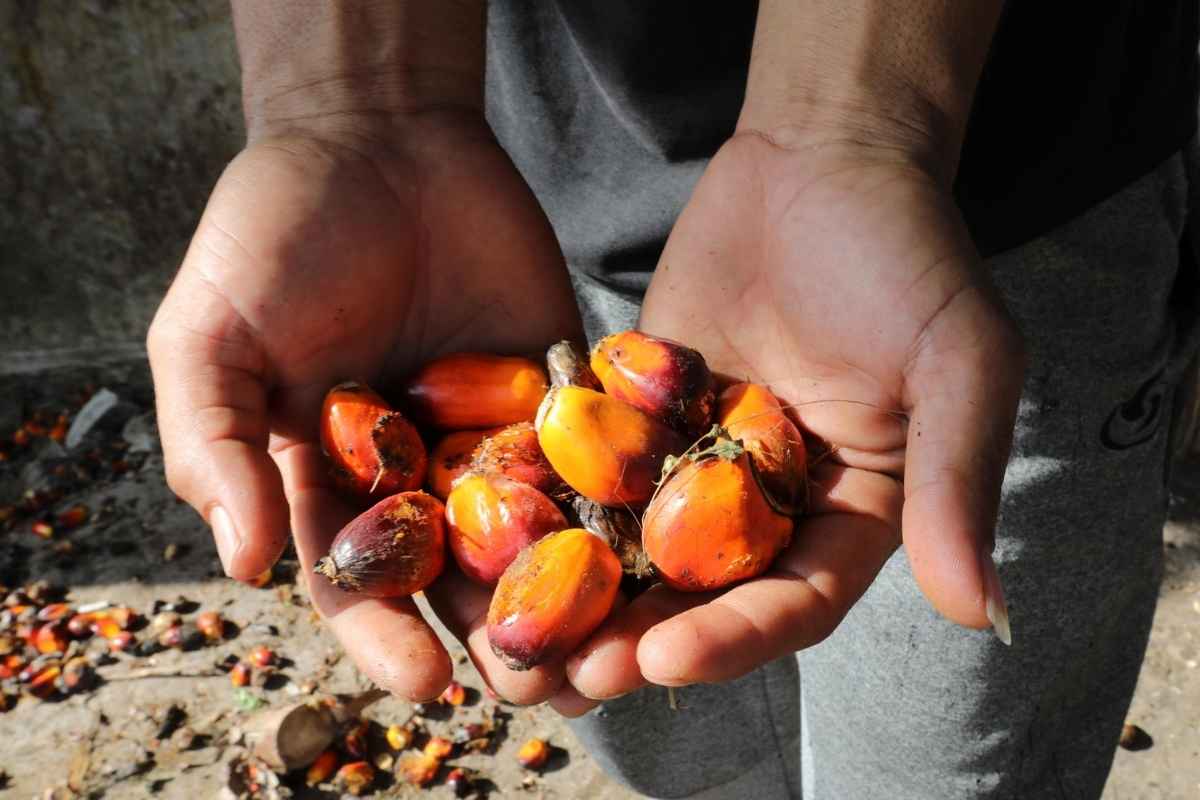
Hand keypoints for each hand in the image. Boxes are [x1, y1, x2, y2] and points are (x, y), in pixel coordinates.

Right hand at [147, 112, 583, 702]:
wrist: (375, 134)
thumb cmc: (273, 233)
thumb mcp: (210, 335)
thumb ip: (217, 445)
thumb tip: (238, 566)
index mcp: (329, 475)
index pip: (358, 575)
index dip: (386, 633)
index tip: (424, 683)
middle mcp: (414, 468)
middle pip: (455, 573)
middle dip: (492, 632)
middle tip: (535, 686)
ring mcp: (490, 429)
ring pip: (532, 528)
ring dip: (563, 589)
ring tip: (601, 647)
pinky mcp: (556, 384)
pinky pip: (588, 446)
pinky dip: (613, 492)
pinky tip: (648, 540)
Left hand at [559, 131, 1023, 707]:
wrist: (823, 157)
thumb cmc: (910, 254)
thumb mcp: (959, 361)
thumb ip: (959, 480)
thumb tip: (981, 613)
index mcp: (851, 514)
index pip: (794, 602)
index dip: (735, 638)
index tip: (668, 659)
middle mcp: (769, 503)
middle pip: (701, 595)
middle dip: (638, 639)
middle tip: (569, 679)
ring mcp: (696, 461)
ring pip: (634, 548)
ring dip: (580, 597)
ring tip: (512, 640)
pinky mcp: (638, 413)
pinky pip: (589, 468)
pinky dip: (546, 507)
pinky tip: (489, 539)